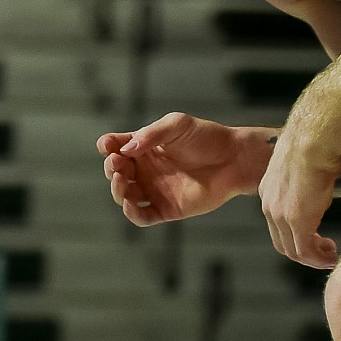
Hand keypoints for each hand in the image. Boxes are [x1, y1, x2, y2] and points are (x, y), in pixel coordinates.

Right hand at [97, 113, 274, 225]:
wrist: (233, 159)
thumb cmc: (207, 137)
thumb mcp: (177, 124)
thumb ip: (151, 134)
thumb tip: (126, 149)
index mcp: (144, 147)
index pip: (115, 147)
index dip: (107, 146)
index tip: (109, 146)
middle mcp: (145, 169)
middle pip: (114, 171)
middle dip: (111, 167)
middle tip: (118, 163)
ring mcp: (154, 190)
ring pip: (123, 195)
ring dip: (116, 189)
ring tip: (121, 180)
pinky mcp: (165, 209)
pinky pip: (141, 216)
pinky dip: (131, 213)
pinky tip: (129, 204)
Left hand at [259, 134, 340, 267]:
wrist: (312, 141)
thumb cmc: (312, 144)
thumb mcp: (303, 166)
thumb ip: (304, 181)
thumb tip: (318, 182)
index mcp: (268, 192)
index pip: (277, 225)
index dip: (296, 237)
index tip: (316, 238)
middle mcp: (269, 206)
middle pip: (282, 242)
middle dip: (304, 252)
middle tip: (325, 252)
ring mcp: (281, 215)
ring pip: (293, 250)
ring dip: (313, 258)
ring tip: (331, 256)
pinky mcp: (297, 221)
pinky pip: (306, 251)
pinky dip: (318, 259)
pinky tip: (332, 257)